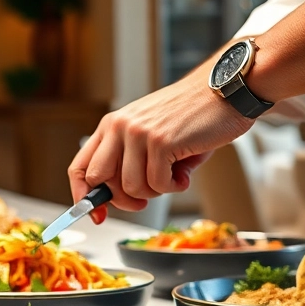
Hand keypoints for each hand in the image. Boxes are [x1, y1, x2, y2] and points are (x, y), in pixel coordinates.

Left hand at [69, 72, 253, 216]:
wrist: (224, 91)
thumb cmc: (190, 117)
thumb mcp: (150, 134)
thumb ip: (131, 162)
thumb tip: (117, 201)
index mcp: (112, 125)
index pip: (80, 166)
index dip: (83, 196)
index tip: (97, 214)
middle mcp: (119, 127)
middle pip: (100, 182)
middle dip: (123, 200)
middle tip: (146, 199)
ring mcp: (138, 133)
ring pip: (131, 188)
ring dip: (156, 192)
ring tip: (174, 176)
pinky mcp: (161, 141)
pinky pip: (159, 185)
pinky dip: (175, 187)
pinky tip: (185, 173)